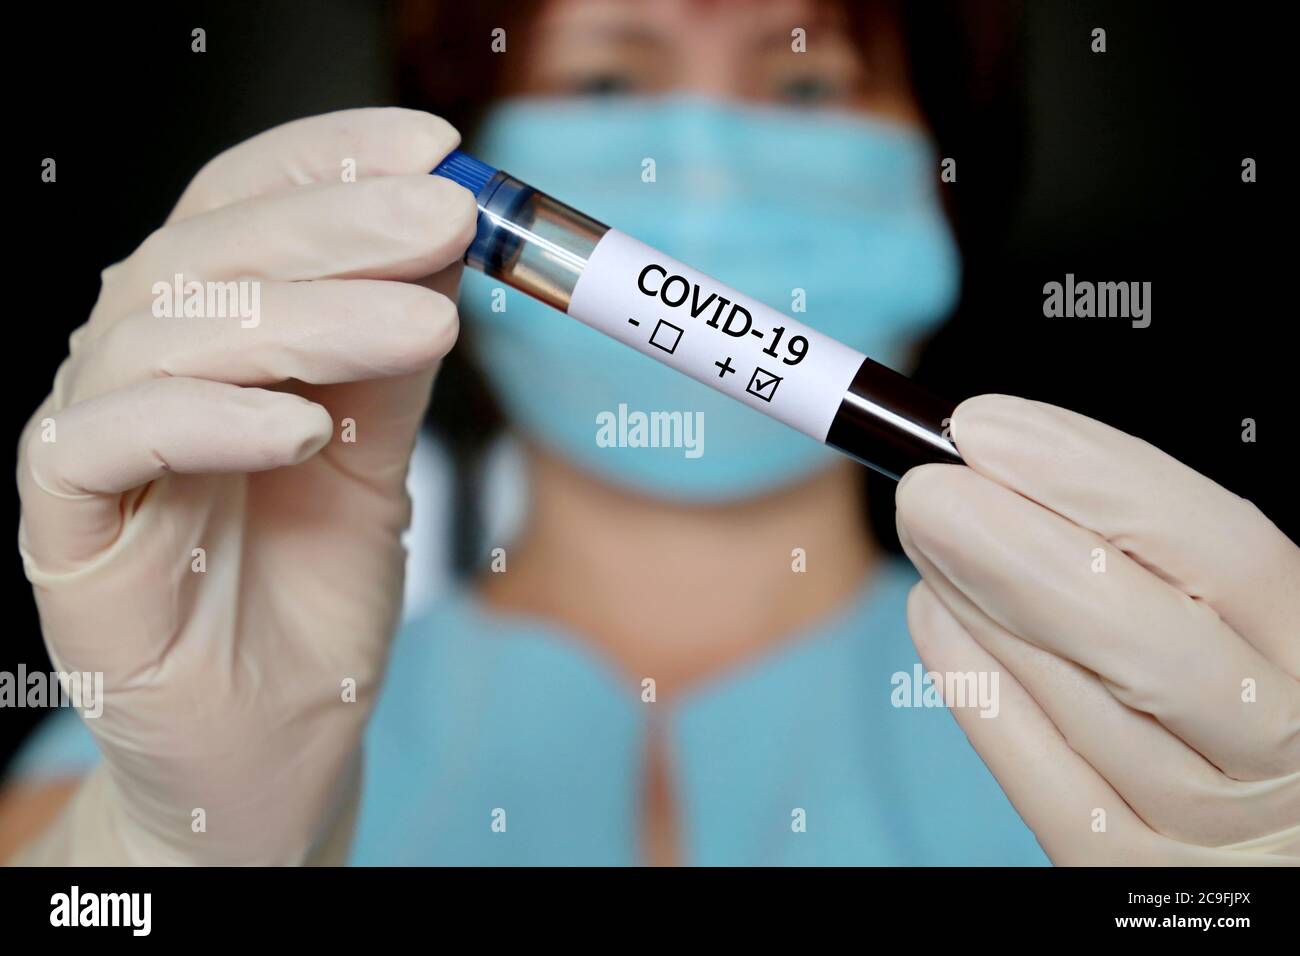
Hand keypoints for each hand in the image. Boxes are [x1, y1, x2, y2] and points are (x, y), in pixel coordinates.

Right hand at [16, 108, 476, 863]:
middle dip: (336, 225)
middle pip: (207, 251)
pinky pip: (110, 443)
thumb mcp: (381, 457)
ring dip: (306, 318)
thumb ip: (393, 359)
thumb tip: (444, 247)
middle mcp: (138, 366)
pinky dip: (210, 419)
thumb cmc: (317, 591)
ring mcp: (93, 441)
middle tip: (447, 215)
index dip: (327, 163)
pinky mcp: (64, 526)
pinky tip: (303, 428)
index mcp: (209, 335)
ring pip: (166, 333)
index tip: (434, 148)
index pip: (243, 206)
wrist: (280, 738)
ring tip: (421, 327)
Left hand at [897, 395, 1299, 863]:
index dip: (1094, 478)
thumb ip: (1162, 552)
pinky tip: (938, 616)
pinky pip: (1043, 781)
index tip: (984, 428)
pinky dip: (979, 688)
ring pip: (1085, 707)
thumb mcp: (1241, 616)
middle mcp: (1283, 743)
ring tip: (927, 533)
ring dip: (982, 604)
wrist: (1267, 840)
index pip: (1223, 551)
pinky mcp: (1127, 872)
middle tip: (923, 487)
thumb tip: (1013, 467)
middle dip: (1014, 548)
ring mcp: (1209, 825)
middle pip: (1144, 641)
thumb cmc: (1242, 687)